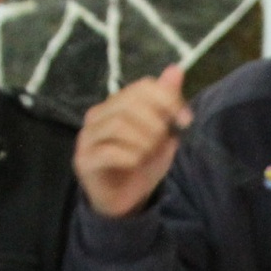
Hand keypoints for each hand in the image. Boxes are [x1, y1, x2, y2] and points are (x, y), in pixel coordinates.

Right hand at [75, 64, 188, 218]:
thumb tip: (175, 69)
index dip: (168, 100)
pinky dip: (130, 157)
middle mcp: (97, 116)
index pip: (142, 87)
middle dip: (155, 122)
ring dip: (143, 141)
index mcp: (115, 105)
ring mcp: (87, 138)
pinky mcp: (84, 161)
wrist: (125, 201)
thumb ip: (167, 104)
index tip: (185, 120)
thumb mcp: (163, 134)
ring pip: (118, 126)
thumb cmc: (142, 165)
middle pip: (128, 104)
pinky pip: (108, 152)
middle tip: (163, 140)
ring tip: (148, 153)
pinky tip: (136, 164)